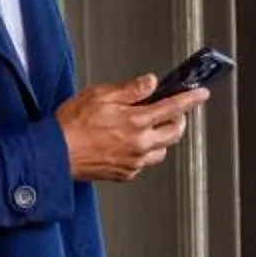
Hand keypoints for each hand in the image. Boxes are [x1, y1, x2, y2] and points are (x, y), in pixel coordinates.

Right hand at [59, 75, 203, 182]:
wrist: (54, 154)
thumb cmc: (71, 125)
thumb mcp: (99, 95)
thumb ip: (130, 89)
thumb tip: (150, 83)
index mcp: (136, 121)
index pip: (173, 107)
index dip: (190, 98)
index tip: (201, 94)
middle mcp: (139, 144)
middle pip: (175, 132)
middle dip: (178, 119)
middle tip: (171, 110)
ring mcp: (133, 161)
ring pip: (161, 150)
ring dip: (161, 137)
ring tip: (149, 127)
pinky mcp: (124, 174)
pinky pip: (143, 163)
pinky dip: (143, 152)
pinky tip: (130, 144)